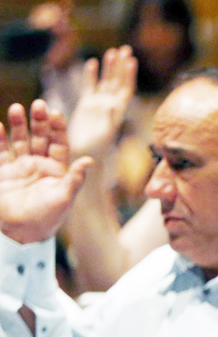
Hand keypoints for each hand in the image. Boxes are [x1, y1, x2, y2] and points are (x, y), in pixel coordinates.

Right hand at [0, 101, 91, 243]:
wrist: (22, 232)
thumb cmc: (48, 217)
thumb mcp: (65, 197)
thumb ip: (75, 179)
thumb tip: (89, 160)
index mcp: (58, 169)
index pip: (59, 143)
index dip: (58, 129)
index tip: (56, 114)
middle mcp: (40, 164)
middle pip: (40, 137)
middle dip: (39, 121)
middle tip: (38, 104)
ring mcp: (21, 167)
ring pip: (20, 140)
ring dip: (18, 124)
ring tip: (16, 108)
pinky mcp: (4, 173)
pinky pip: (0, 152)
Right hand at [68, 46, 136, 157]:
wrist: (83, 154)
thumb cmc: (95, 149)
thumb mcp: (104, 135)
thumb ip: (109, 120)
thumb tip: (114, 105)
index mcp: (118, 111)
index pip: (126, 89)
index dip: (129, 75)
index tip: (132, 61)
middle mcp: (110, 105)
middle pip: (118, 81)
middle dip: (122, 66)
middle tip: (126, 49)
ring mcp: (99, 103)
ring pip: (105, 81)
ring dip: (109, 67)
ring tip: (112, 51)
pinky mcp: (86, 105)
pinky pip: (90, 86)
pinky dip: (91, 75)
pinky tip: (92, 63)